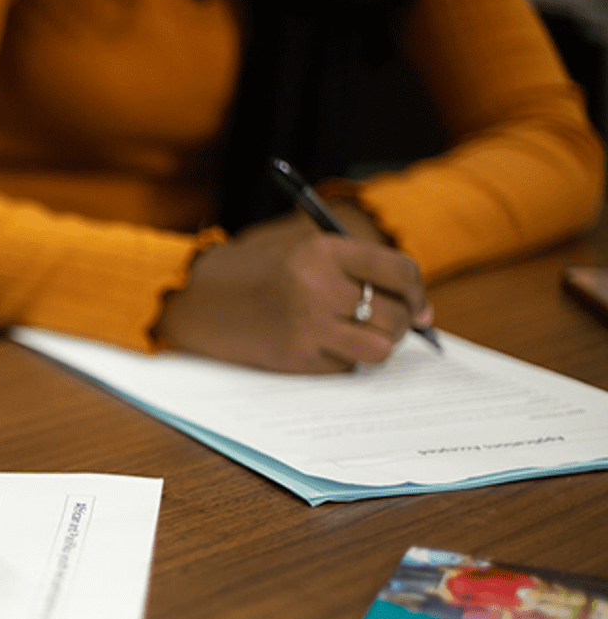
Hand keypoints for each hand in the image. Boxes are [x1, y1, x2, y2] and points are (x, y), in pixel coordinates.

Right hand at [155, 205, 432, 372]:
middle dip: (402, 324)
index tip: (422, 308)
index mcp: (323, 252)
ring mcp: (306, 326)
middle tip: (391, 325)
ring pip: (379, 348)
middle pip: (394, 314)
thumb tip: (416, 310)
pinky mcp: (294, 357)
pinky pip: (346, 367)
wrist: (196, 299)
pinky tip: (323, 347)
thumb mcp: (303, 253)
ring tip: (363, 339)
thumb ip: (353, 270)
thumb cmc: (256, 275)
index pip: (398, 272)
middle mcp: (318, 288)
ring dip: (380, 346)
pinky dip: (345, 360)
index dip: (418, 293)